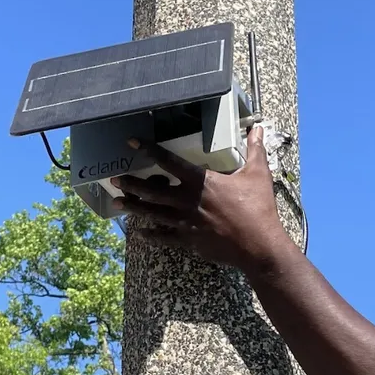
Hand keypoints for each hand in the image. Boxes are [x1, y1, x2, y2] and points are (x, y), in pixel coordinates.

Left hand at [111, 126, 293, 268]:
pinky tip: (140, 234)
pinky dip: (152, 235)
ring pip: (153, 213)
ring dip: (134, 207)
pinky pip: (165, 237)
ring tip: (118, 204)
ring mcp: (185, 222)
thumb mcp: (258, 174)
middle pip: (152, 190)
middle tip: (114, 179)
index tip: (132, 143)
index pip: (169, 162)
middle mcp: (187, 200)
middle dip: (131, 184)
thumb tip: (260, 128)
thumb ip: (255, 150)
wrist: (258, 246)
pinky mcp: (188, 240)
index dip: (149, 150)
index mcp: (201, 181)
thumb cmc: (258, 208)